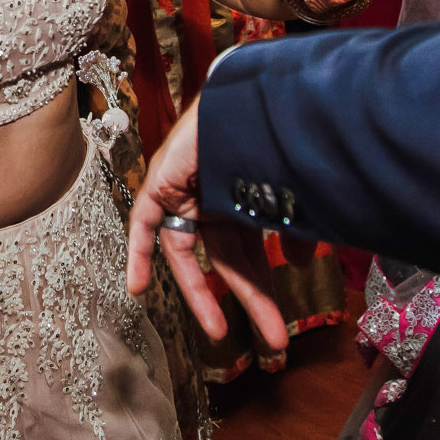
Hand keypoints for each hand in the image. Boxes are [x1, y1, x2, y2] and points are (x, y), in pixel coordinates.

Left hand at [125, 100, 289, 351]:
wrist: (252, 99)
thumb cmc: (274, 139)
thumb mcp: (290, 197)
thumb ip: (295, 232)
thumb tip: (302, 267)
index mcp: (242, 200)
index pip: (251, 254)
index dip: (262, 289)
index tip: (278, 327)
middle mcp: (213, 201)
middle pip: (231, 261)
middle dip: (253, 299)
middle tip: (276, 341)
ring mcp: (186, 193)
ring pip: (189, 254)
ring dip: (200, 294)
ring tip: (219, 333)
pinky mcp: (161, 185)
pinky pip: (144, 225)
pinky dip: (138, 254)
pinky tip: (137, 289)